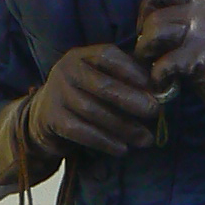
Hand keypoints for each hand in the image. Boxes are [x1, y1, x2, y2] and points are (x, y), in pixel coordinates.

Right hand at [25, 42, 162, 158]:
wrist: (44, 115)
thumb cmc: (85, 94)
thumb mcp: (100, 77)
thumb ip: (127, 77)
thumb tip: (160, 87)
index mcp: (81, 56)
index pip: (107, 56)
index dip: (131, 70)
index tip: (153, 85)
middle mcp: (66, 70)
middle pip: (103, 85)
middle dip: (132, 100)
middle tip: (155, 112)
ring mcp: (57, 94)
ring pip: (94, 111)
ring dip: (124, 127)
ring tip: (146, 139)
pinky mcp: (53, 119)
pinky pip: (82, 131)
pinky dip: (105, 142)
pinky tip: (122, 149)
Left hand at [135, 0, 204, 150]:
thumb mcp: (199, 30)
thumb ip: (178, 18)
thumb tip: (143, 17)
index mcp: (200, 4)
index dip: (147, 6)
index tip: (148, 28)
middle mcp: (202, 14)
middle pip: (153, 15)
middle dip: (142, 38)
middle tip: (147, 55)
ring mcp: (202, 35)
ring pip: (154, 33)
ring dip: (144, 53)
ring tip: (152, 66)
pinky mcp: (200, 59)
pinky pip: (163, 64)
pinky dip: (157, 78)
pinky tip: (164, 84)